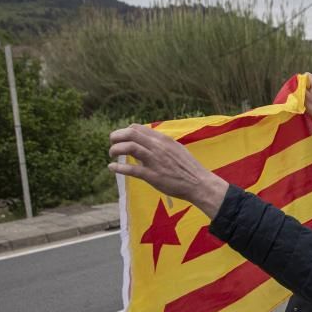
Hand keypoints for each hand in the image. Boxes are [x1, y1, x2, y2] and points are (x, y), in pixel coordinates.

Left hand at [108, 124, 228, 217]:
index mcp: (163, 140)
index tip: (122, 138)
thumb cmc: (188, 168)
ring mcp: (155, 161)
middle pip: (131, 133)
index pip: (137, 128)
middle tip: (112, 143)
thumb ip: (161, 147)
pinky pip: (131, 169)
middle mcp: (158, 147)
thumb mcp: (176, 150)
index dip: (125, 131)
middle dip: (116, 136)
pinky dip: (118, 168)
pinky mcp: (153, 176)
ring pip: (129, 147)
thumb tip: (144, 146)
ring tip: (111, 154)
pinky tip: (112, 168)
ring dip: (115, 149)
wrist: (199, 184)